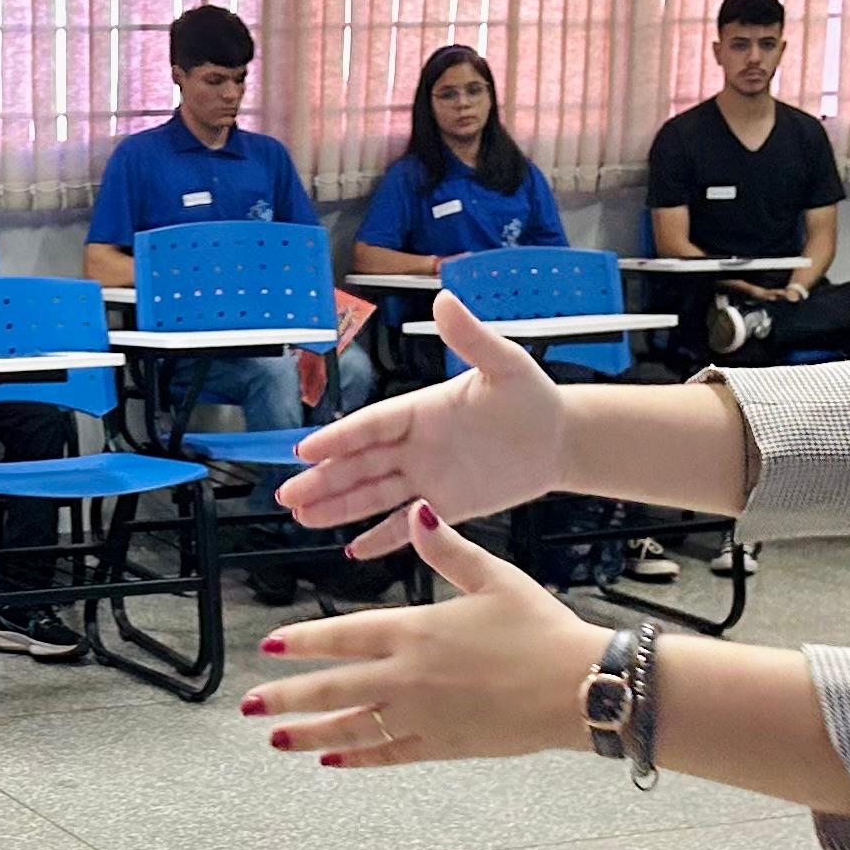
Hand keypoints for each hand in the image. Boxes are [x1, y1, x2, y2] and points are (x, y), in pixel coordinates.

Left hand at [238, 504, 604, 766]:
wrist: (577, 687)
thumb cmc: (541, 630)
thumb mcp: (494, 578)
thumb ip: (449, 550)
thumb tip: (419, 513)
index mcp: (416, 630)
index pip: (343, 636)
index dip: (303, 642)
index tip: (271, 646)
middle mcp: (408, 677)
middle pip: (332, 689)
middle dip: (286, 697)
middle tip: (250, 705)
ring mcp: (421, 716)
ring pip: (351, 728)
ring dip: (307, 733)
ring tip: (275, 739)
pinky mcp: (442, 745)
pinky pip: (387, 754)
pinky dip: (356, 758)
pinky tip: (331, 760)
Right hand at [278, 290, 565, 557]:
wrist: (560, 438)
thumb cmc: (531, 396)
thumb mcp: (504, 365)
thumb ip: (470, 338)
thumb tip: (446, 300)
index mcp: (421, 409)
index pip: (371, 426)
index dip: (338, 439)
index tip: (306, 450)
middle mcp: (416, 444)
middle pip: (360, 464)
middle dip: (324, 480)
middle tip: (289, 494)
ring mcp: (427, 476)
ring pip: (374, 494)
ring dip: (339, 506)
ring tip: (303, 516)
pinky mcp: (446, 505)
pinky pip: (408, 523)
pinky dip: (383, 537)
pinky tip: (354, 549)